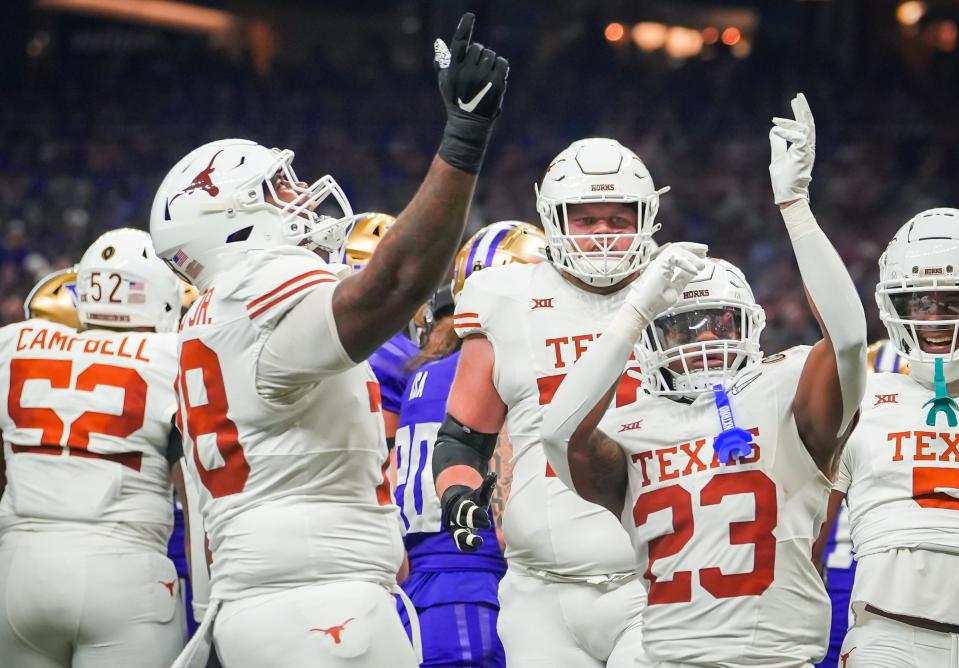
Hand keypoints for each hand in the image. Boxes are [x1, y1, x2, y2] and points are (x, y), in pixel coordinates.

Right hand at [434, 14, 508, 172]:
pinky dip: (500, 66)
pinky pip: (502, 62)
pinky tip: (495, 76)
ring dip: (489, 61)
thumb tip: (439, 42)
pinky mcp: (496, 84)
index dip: (465, 27)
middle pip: (478, 47)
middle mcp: (467, 73)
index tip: (470, 16)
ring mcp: (482, 79)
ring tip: (484, 76)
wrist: (469, 124)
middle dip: (479, 54)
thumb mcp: (444, 82)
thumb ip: (442, 62)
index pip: (459, 42)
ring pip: (491, 54)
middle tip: (476, 69)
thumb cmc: (455, 100)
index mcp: (452, 70)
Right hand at [440, 472, 496, 552]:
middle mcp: (457, 517)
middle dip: (473, 523)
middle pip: (461, 522)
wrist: (459, 507)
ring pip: (458, 535)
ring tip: (479, 542)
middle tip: (487, 525)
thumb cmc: (474, 500)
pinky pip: (460, 544)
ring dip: (467, 540)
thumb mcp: (480, 493)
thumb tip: (494, 474)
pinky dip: (466, 547)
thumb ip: (486, 485)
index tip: (487, 517)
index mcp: (462, 505)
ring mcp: (457, 527)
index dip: (477, 513)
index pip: (467, 509)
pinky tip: (476, 547)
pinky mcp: (459, 536)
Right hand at [626, 243, 706, 322]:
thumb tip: (694, 271)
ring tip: (702, 263)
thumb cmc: (654, 302)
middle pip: (677, 247)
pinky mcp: (659, 265)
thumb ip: (684, 278)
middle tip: (705, 249)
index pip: (678, 254)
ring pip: (677, 250)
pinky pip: (676, 258)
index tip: (701, 256)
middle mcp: (660, 262)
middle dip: (693, 248)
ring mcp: (658, 263)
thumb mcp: (675, 288)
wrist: (643, 309)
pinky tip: (695, 271)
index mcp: (663, 267)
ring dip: (692, 254)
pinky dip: (687, 264)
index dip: (691, 254)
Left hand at [769, 92, 815, 204]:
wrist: (788, 196)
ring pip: (808, 126)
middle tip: (798, 96)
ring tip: (794, 101)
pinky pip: (799, 137)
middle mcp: (808, 148)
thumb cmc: (783, 181)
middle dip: (803, 109)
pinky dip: (788, 131)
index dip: (791, 120)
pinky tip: (776, 129)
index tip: (775, 119)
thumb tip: (773, 130)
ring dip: (800, 113)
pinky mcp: (804, 155)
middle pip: (809, 123)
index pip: (802, 129)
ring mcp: (807, 151)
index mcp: (802, 148)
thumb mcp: (776, 159)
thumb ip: (777, 145)